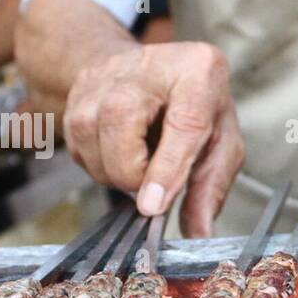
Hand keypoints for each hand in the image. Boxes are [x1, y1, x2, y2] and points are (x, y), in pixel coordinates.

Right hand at [62, 42, 243, 236]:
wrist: (159, 70)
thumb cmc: (197, 106)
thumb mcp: (221, 141)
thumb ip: (210, 187)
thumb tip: (199, 232)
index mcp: (198, 74)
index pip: (182, 124)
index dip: (165, 169)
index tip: (151, 206)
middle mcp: (149, 66)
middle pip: (119, 122)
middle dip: (130, 172)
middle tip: (149, 184)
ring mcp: (106, 74)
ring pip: (89, 135)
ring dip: (112, 170)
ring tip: (139, 162)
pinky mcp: (78, 92)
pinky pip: (76, 145)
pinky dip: (97, 163)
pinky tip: (119, 152)